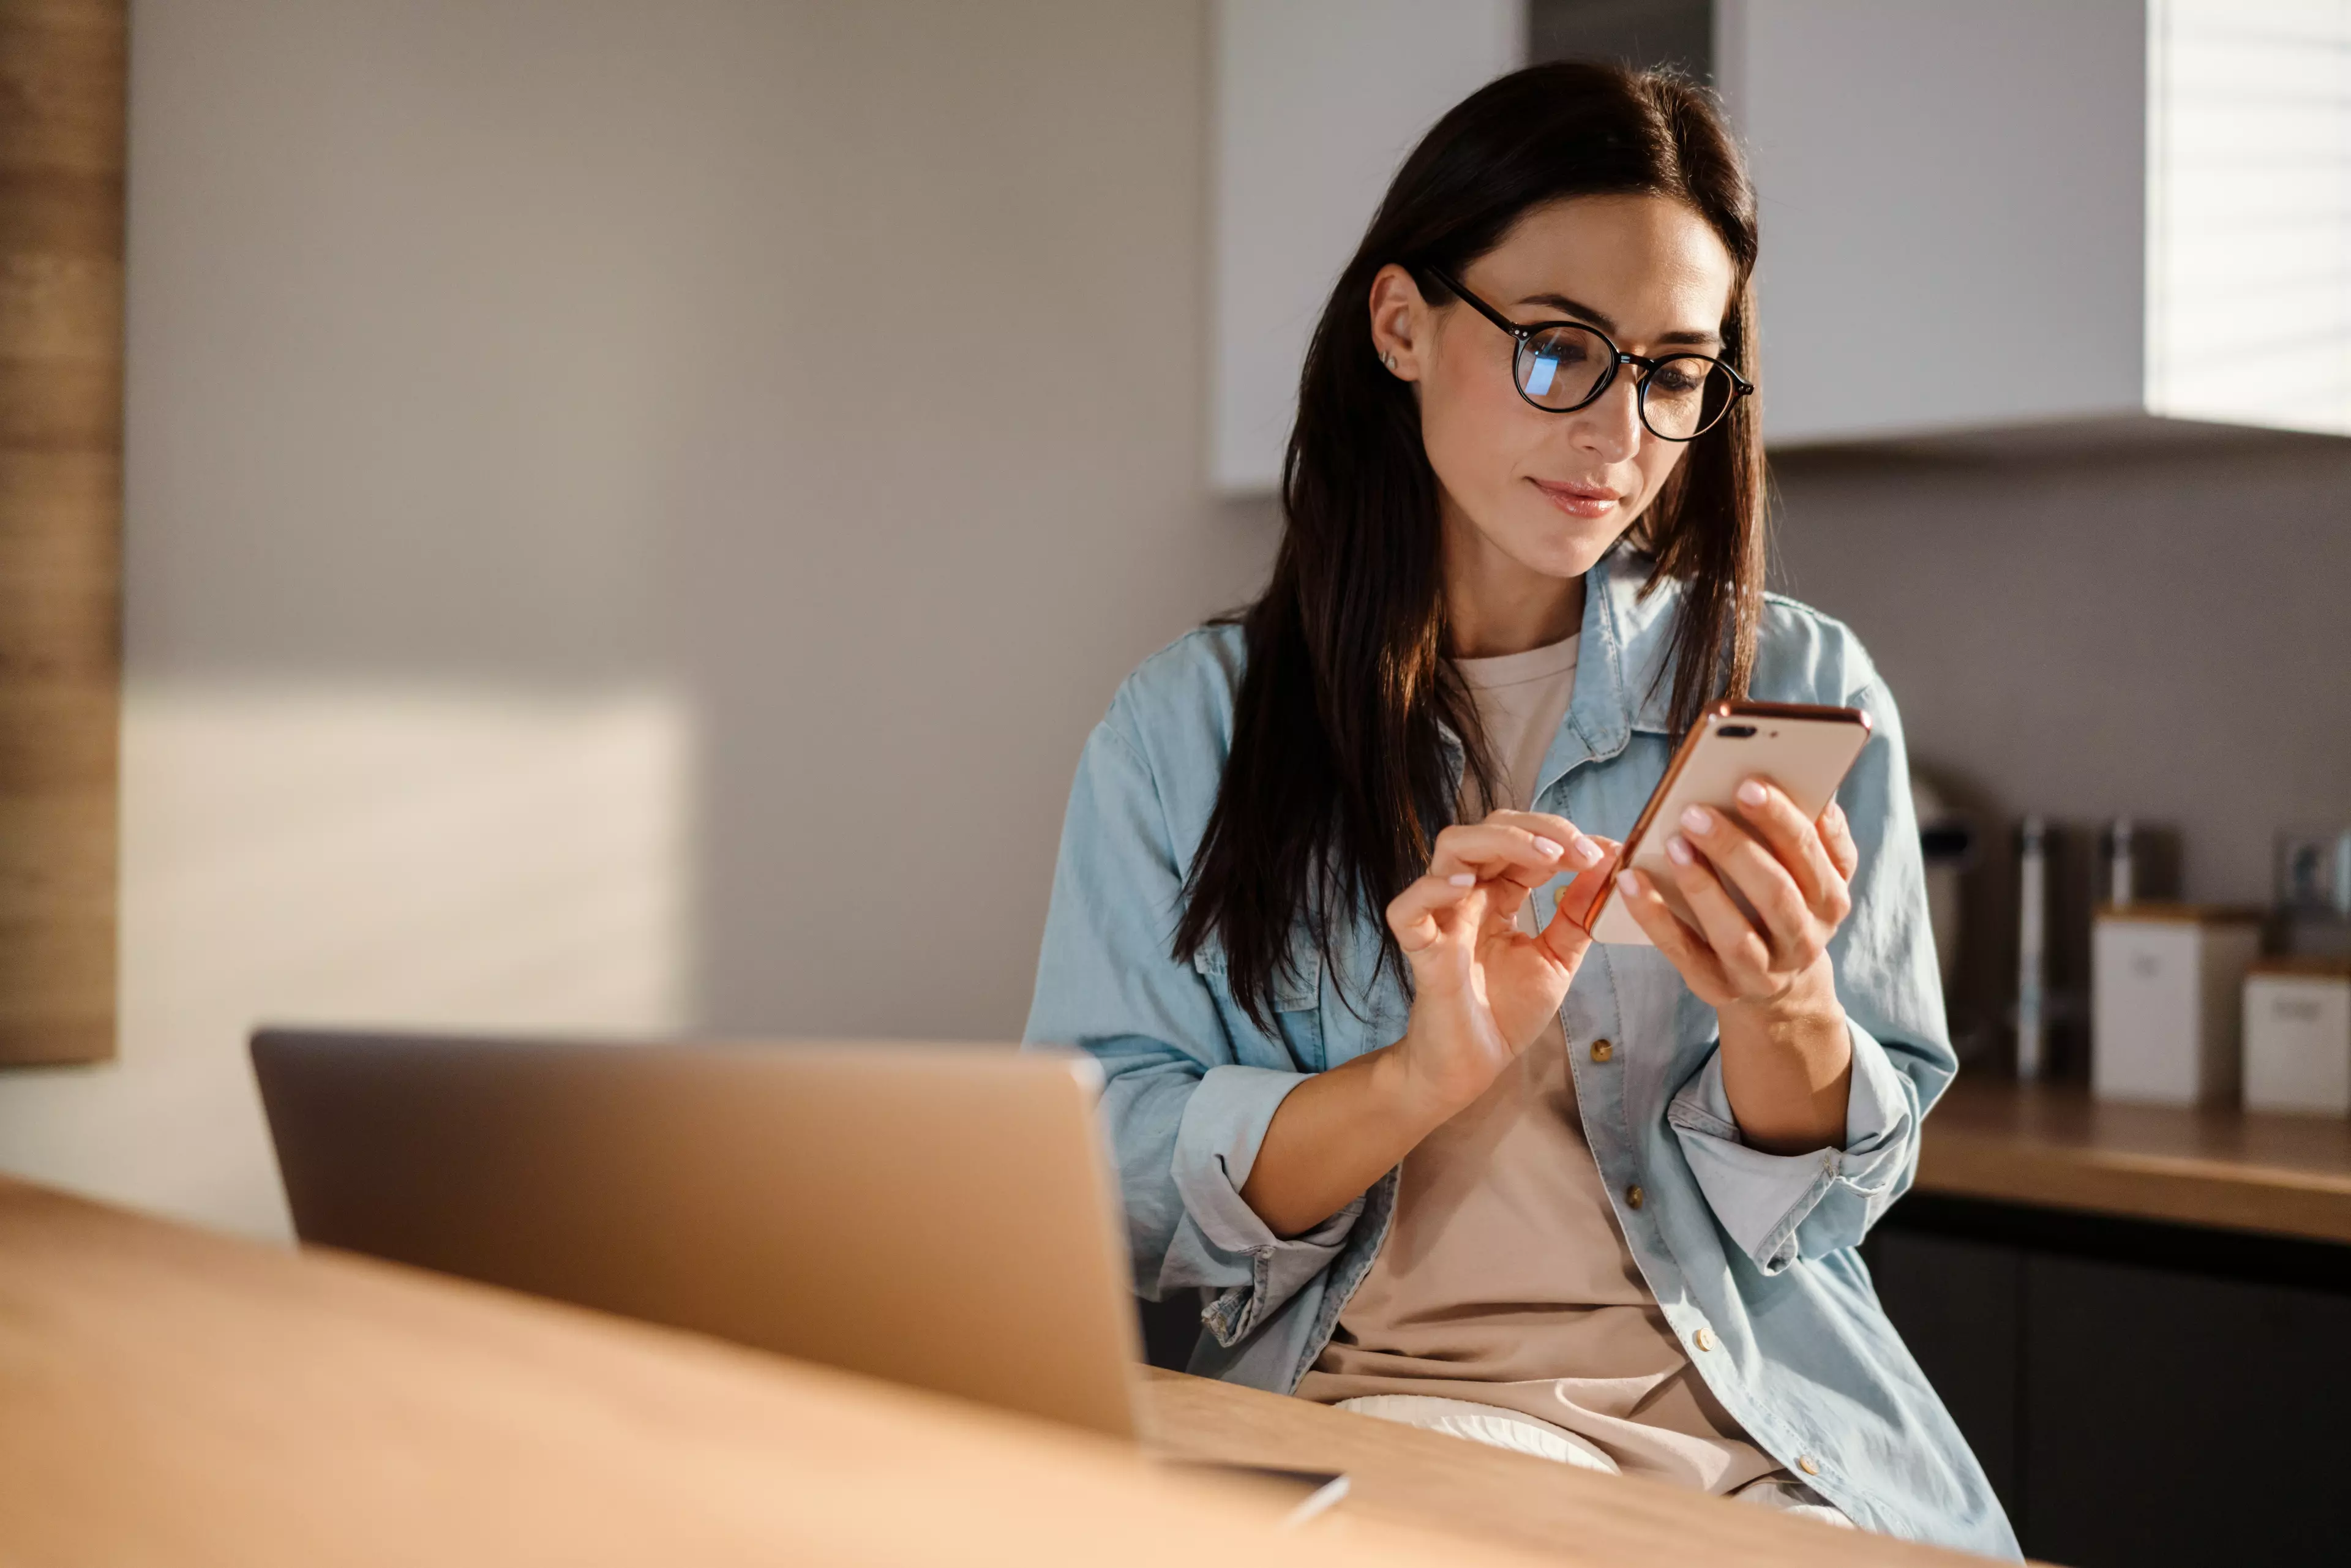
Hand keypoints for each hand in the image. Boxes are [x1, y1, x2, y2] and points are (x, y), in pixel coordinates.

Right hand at [1382, 810, 1620, 1116]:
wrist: (1475, 1066)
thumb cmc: (1507, 1011)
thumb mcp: (1557, 957)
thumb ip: (1577, 914)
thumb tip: (1608, 864)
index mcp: (1498, 894)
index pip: (1523, 842)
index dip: (1563, 837)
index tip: (1606, 851)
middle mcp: (1468, 895)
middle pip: (1489, 830)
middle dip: (1539, 830)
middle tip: (1582, 851)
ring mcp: (1442, 918)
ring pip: (1452, 849)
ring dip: (1501, 842)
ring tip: (1546, 856)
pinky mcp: (1421, 950)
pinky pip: (1407, 908)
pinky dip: (1432, 889)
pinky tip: (1467, 886)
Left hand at [1613, 782, 1858, 1012]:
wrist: (1778, 986)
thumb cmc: (1786, 904)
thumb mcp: (1813, 874)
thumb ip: (1816, 833)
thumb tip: (1815, 789)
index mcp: (1829, 899)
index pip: (1811, 854)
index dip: (1781, 819)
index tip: (1747, 784)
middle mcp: (1803, 939)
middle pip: (1775, 893)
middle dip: (1735, 849)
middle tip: (1695, 812)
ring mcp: (1762, 970)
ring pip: (1734, 932)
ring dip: (1700, 885)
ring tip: (1672, 844)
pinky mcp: (1717, 986)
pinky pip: (1683, 950)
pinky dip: (1654, 916)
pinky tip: (1630, 881)